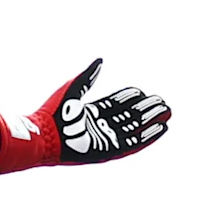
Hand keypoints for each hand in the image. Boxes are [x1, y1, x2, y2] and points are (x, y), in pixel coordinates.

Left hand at [33, 59, 170, 163]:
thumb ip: (89, 76)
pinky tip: (161, 128)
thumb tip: (100, 60)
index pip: (116, 104)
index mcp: (91, 113)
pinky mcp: (108, 151)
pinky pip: (133, 144)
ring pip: (134, 128)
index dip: (129, 98)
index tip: (142, 91)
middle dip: (146, 109)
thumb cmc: (53, 113)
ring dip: (152, 121)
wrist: (44, 135)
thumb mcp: (73, 89)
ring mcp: (105, 139)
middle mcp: (100, 126)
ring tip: (167, 112)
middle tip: (162, 102)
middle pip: (129, 116)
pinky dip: (148, 136)